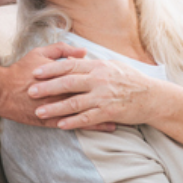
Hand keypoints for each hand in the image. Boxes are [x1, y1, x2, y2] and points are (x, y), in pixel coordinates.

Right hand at [0, 42, 115, 130]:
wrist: (2, 91)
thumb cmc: (21, 70)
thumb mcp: (40, 54)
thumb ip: (62, 51)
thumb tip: (83, 52)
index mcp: (62, 76)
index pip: (87, 79)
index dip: (103, 81)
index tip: (119, 83)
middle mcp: (61, 93)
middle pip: (89, 97)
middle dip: (107, 101)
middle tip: (125, 103)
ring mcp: (56, 109)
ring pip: (84, 114)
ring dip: (101, 118)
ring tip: (118, 121)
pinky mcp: (49, 121)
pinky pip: (72, 126)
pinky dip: (87, 128)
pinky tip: (98, 130)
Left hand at [29, 56, 164, 129]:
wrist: (152, 97)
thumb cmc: (130, 79)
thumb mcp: (111, 65)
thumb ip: (92, 63)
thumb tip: (76, 58)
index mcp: (97, 66)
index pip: (69, 65)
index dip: (51, 69)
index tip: (36, 72)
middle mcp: (98, 80)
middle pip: (67, 83)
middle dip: (47, 87)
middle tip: (30, 91)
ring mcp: (103, 97)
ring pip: (74, 103)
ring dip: (55, 108)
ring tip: (39, 111)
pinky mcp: (108, 113)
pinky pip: (87, 118)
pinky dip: (72, 122)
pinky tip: (60, 124)